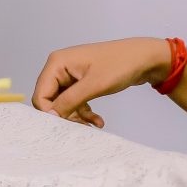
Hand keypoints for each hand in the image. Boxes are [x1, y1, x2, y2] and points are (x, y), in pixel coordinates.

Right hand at [32, 37, 174, 126]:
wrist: (145, 58)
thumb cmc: (120, 65)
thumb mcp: (94, 85)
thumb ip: (69, 100)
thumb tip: (51, 115)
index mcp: (57, 63)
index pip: (41, 93)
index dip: (50, 112)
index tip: (66, 126)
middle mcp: (60, 68)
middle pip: (51, 99)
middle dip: (65, 115)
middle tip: (81, 128)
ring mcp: (71, 74)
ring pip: (64, 102)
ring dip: (77, 115)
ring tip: (94, 125)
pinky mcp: (81, 81)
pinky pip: (76, 100)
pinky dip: (85, 111)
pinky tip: (98, 120)